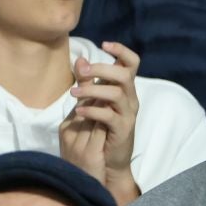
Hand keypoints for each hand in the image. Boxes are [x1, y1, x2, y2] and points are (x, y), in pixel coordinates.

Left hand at [59, 43, 142, 204]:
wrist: (108, 161)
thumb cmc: (99, 129)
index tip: (104, 44)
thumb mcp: (93, 101)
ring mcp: (128, 114)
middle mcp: (131, 99)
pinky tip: (79, 111)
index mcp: (125, 89)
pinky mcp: (123, 130)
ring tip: (73, 93)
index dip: (122, 51)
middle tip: (81, 72)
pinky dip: (93, 110)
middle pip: (124, 74)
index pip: (132, 63)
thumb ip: (88, 81)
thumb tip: (80, 58)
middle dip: (101, 69)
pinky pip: (109, 116)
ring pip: (117, 93)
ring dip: (93, 89)